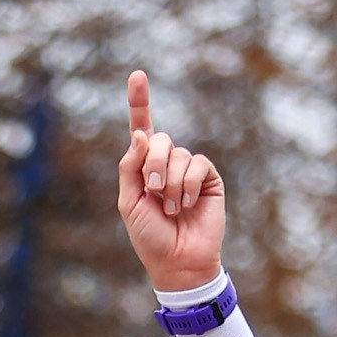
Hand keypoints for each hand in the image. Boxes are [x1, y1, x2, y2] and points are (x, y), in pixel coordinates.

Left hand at [117, 69, 224, 293]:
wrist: (178, 261)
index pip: (141, 129)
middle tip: (154, 193)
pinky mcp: (207, 177)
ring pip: (178, 155)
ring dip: (171, 185)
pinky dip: (188, 186)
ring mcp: (188, 169)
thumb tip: (140, 134)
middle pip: (159, 140)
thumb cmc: (150, 237)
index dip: (139, 102)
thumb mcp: (129, 203)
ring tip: (172, 209)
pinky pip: (197, 164)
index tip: (137, 75)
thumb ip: (130, 168)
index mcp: (143, 167)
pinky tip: (187, 205)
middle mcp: (166, 163)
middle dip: (153, 166)